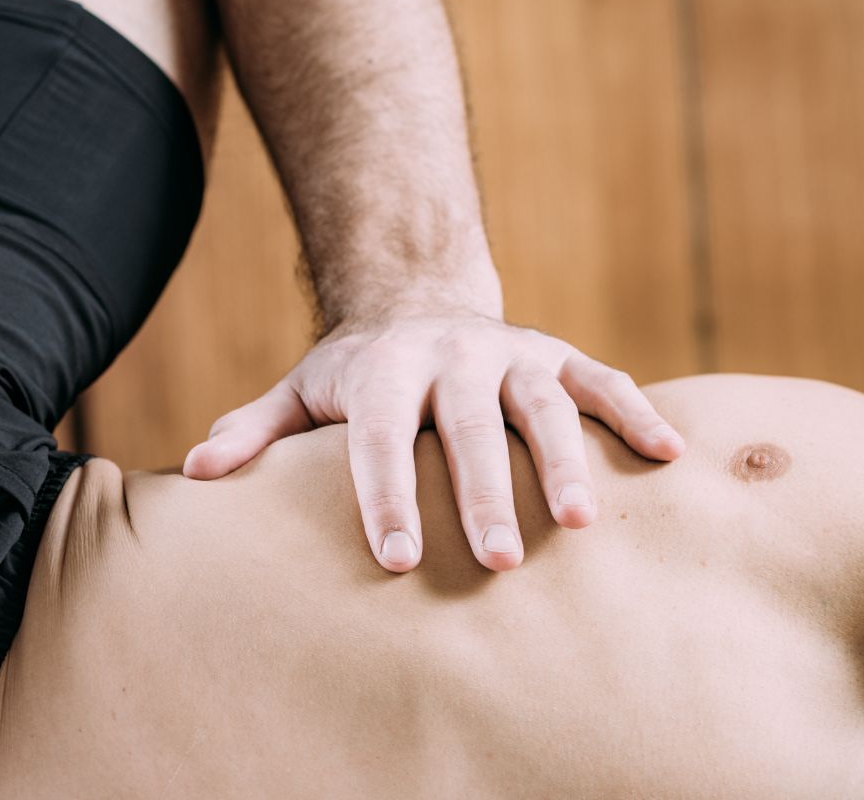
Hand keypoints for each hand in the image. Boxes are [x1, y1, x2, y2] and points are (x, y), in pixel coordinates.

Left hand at [182, 314, 684, 572]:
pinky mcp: (560, 355)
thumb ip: (255, 431)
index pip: (382, 438)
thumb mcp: (299, 393)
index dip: (387, 497)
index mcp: (384, 370)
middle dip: (483, 495)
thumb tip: (194, 470)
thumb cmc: (355, 376)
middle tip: (496, 563)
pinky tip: (669, 456)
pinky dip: (636, 414)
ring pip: (545, 405)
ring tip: (581, 525)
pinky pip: (604, 382)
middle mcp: (451, 355)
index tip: (399, 559)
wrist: (415, 300)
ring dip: (567, 462)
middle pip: (468, 429)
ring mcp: (512, 354)